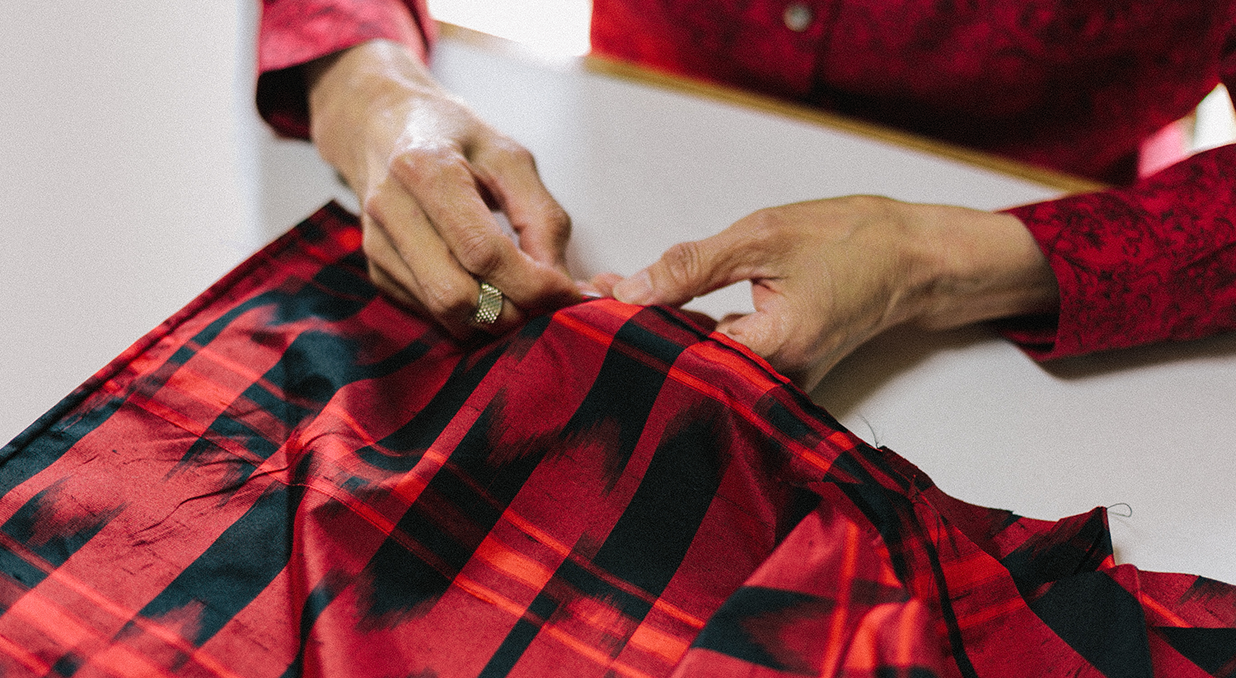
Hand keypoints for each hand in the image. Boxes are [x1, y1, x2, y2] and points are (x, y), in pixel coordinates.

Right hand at [306, 40, 578, 336]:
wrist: (382, 125)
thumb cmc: (455, 136)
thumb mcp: (511, 160)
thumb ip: (543, 219)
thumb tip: (561, 285)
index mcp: (426, 169)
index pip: (482, 251)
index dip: (531, 283)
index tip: (566, 292)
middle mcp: (391, 209)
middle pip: (456, 294)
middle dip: (509, 310)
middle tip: (542, 300)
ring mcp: (377, 243)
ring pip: (442, 312)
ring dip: (489, 317)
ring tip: (515, 290)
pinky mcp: (376, 268)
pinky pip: (429, 312)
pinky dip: (465, 311)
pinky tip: (480, 281)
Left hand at [611, 196, 1058, 389]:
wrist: (914, 258)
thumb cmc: (852, 241)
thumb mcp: (762, 237)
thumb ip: (692, 266)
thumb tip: (628, 290)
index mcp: (775, 351)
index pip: (680, 353)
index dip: (631, 329)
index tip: (590, 305)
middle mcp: (777, 381)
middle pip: (687, 366)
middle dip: (637, 333)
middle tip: (593, 300)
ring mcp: (779, 382)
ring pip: (702, 361)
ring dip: (660, 330)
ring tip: (614, 299)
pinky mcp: (778, 372)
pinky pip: (723, 356)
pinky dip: (690, 332)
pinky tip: (658, 309)